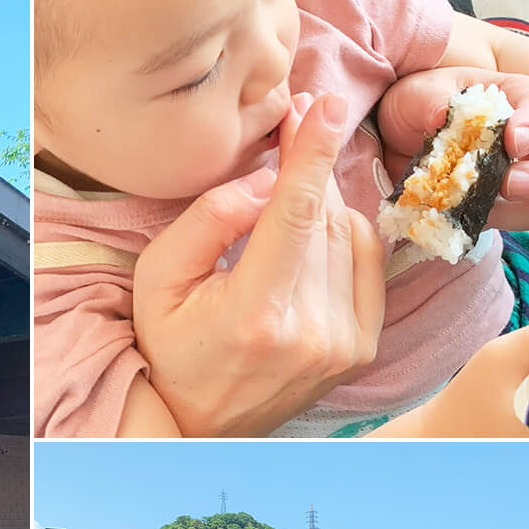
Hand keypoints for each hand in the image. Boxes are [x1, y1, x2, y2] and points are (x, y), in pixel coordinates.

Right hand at [131, 92, 386, 436]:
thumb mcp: (158, 277)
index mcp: (257, 315)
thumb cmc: (169, 344)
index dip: (313, 153)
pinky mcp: (361, 349)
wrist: (197, 424)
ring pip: (352, 234)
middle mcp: (312, 333)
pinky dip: (344, 236)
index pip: (296, 215)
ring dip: (323, 205)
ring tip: (282, 209)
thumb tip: (267, 181)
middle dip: (310, 169)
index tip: (327, 104)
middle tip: (293, 127)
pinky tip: (310, 240)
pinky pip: (370, 261)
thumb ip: (208, 220)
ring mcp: (344, 345)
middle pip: (325, 217)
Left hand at [376, 68, 528, 230]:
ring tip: (467, 203)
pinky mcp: (491, 209)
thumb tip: (441, 116)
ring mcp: (514, 180)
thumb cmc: (419, 102)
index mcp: (517, 99)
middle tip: (510, 184)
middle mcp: (528, 143)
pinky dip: (475, 225)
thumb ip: (432, 100)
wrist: (394, 135)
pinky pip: (497, 227)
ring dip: (508, 211)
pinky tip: (447, 216)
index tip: (513, 142)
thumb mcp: (419, 91)